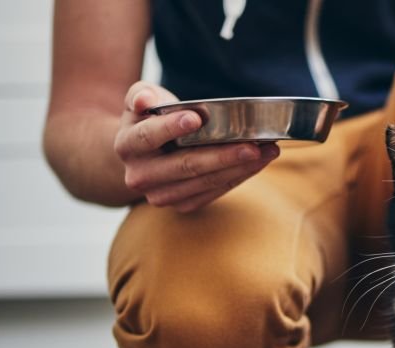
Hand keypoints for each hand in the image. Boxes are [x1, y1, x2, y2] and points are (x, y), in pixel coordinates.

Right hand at [114, 81, 279, 212]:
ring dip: (240, 168)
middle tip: (253, 145)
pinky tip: (259, 163)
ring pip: (205, 182)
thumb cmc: (149, 119)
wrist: (143, 155)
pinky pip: (215, 193)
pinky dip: (239, 177)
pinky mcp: (182, 205)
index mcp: (127, 145)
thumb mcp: (141, 100)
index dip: (171, 127)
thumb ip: (141, 95)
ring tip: (267, 151)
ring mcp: (161, 195)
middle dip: (222, 155)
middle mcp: (140, 175)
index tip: (196, 118)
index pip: (148, 136)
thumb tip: (145, 101)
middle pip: (185, 166)